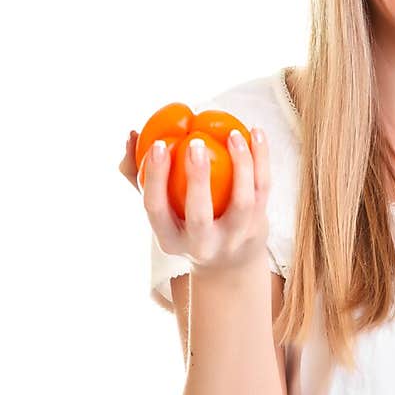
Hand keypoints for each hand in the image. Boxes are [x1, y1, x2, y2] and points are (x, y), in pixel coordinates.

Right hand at [120, 122, 272, 274]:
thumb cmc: (184, 220)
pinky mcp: (257, 226)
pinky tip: (256, 133)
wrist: (229, 262)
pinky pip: (263, 189)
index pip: (156, 209)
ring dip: (240, 164)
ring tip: (233, 134)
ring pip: (242, 202)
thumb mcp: (160, 208)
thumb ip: (140, 173)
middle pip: (199, 215)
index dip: (155, 177)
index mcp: (170, 240)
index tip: (158, 144)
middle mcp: (202, 245)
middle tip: (195, 141)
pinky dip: (262, 158)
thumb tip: (131, 135)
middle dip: (197, 178)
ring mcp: (234, 238)